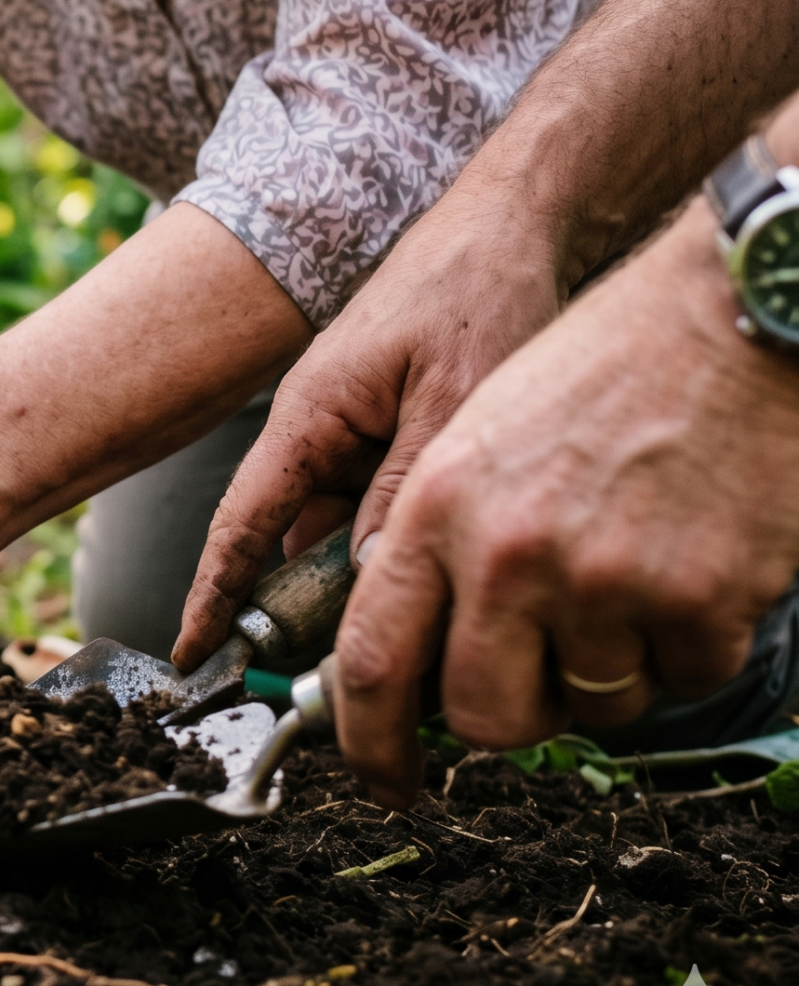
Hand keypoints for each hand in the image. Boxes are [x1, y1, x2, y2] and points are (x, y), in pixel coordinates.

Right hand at [172, 195, 560, 669]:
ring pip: (341, 526)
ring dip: (364, 573)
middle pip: (290, 537)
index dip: (214, 594)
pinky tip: (446, 574)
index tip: (192, 654)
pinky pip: (378, 502)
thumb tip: (374, 577)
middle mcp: (320, 426)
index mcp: (310, 413)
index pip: (243, 521)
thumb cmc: (479, 293)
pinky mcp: (391, 429)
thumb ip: (406, 491)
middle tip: (338, 675)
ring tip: (413, 634)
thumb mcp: (453, 401)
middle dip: (302, 605)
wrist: (516, 224)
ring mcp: (355, 429)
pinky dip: (398, 539)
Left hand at [335, 208, 798, 806]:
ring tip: (629, 573)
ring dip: (610, 670)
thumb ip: (434, 542)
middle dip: (509, 716)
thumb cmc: (601, 367)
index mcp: (433, 509)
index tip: (381, 781)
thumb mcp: (474, 436)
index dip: (368, 742)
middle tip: (538, 676)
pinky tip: (694, 562)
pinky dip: (689, 642)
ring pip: (593, 705)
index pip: (371, 661)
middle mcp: (509, 553)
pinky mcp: (702, 600)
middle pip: (483, 716)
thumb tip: (412, 652)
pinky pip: (682, 679)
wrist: (729, 314)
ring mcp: (607, 581)